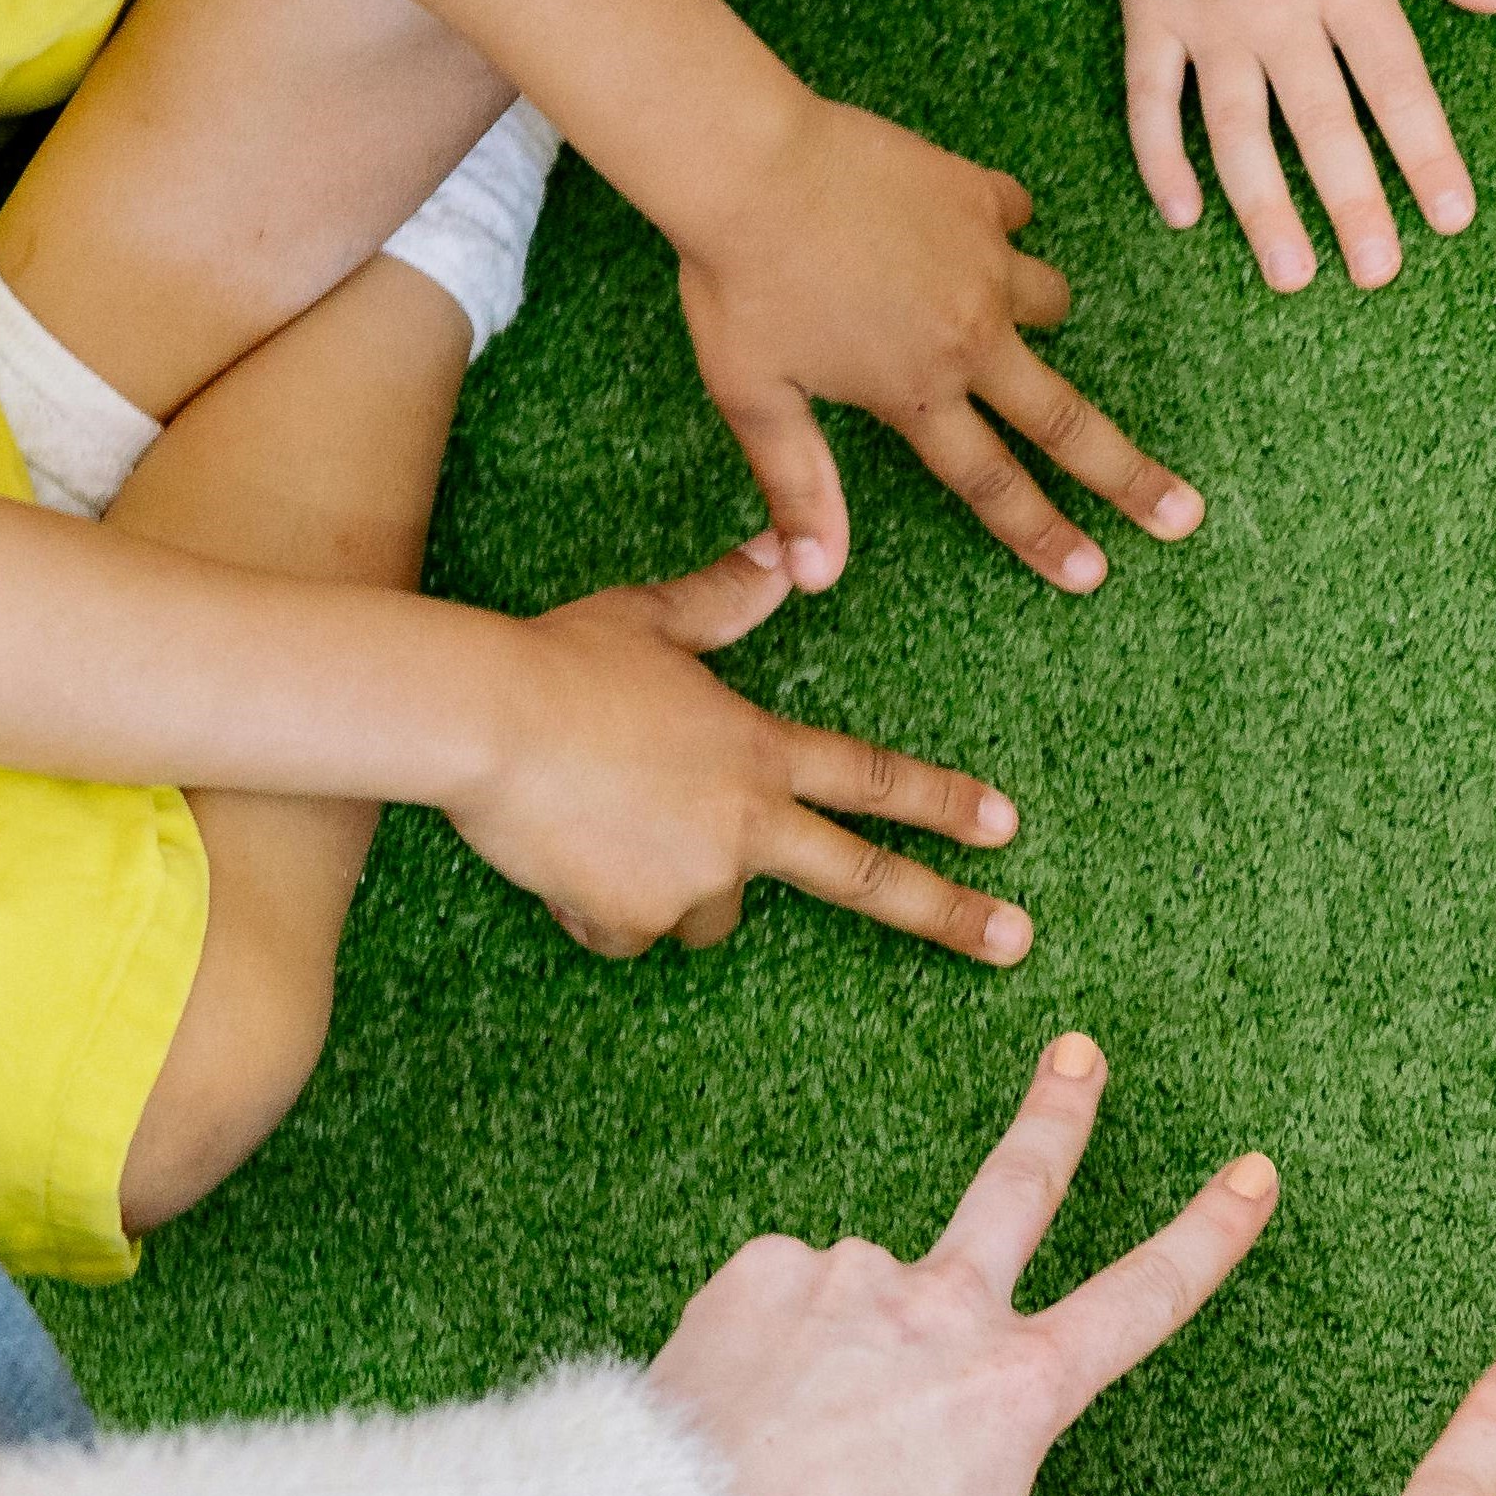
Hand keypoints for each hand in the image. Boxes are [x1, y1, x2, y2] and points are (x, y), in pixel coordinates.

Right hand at [453, 541, 1033, 962]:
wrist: (480, 720)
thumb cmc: (560, 660)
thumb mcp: (651, 618)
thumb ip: (725, 600)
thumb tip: (782, 553)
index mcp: (759, 749)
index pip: (872, 779)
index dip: (944, 803)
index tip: (1006, 828)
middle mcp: (745, 823)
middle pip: (863, 879)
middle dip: (949, 914)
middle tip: (1015, 942)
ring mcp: (694, 878)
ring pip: (710, 911)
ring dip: (677, 885)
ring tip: (607, 822)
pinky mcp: (632, 919)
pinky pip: (628, 931)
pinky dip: (602, 907)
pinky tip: (561, 854)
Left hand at [653, 1031, 1280, 1495]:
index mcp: (1019, 1385)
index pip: (1145, 1296)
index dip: (1210, 1234)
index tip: (1252, 1175)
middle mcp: (946, 1306)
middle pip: (1021, 1186)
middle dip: (1061, 1114)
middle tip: (1077, 1054)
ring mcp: (852, 1275)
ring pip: (877, 1294)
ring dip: (860, 1339)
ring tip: (808, 1433)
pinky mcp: (763, 1270)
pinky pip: (790, 1299)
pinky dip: (783, 1342)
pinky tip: (756, 1403)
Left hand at [670, 102, 1200, 593]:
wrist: (750, 162)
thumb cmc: (739, 281)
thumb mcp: (754, 397)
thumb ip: (798, 485)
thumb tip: (816, 578)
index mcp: (914, 391)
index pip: (992, 483)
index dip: (1045, 535)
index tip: (1095, 574)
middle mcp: (968, 335)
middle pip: (1066, 420)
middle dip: (1129, 476)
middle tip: (1186, 513)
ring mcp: (984, 261)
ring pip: (1051, 301)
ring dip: (1039, 315)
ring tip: (1005, 312)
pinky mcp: (978, 195)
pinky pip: (1013, 215)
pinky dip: (997, 224)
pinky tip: (963, 221)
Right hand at [1080, 0, 1487, 291]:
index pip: (1397, 83)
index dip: (1425, 153)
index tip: (1451, 216)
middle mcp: (1280, 10)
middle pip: (1321, 126)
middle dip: (1353, 204)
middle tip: (1378, 273)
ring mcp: (1208, 19)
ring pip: (1237, 131)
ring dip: (1264, 209)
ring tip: (1292, 273)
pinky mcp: (1149, 15)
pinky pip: (1151, 99)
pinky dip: (1161, 158)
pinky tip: (1182, 213)